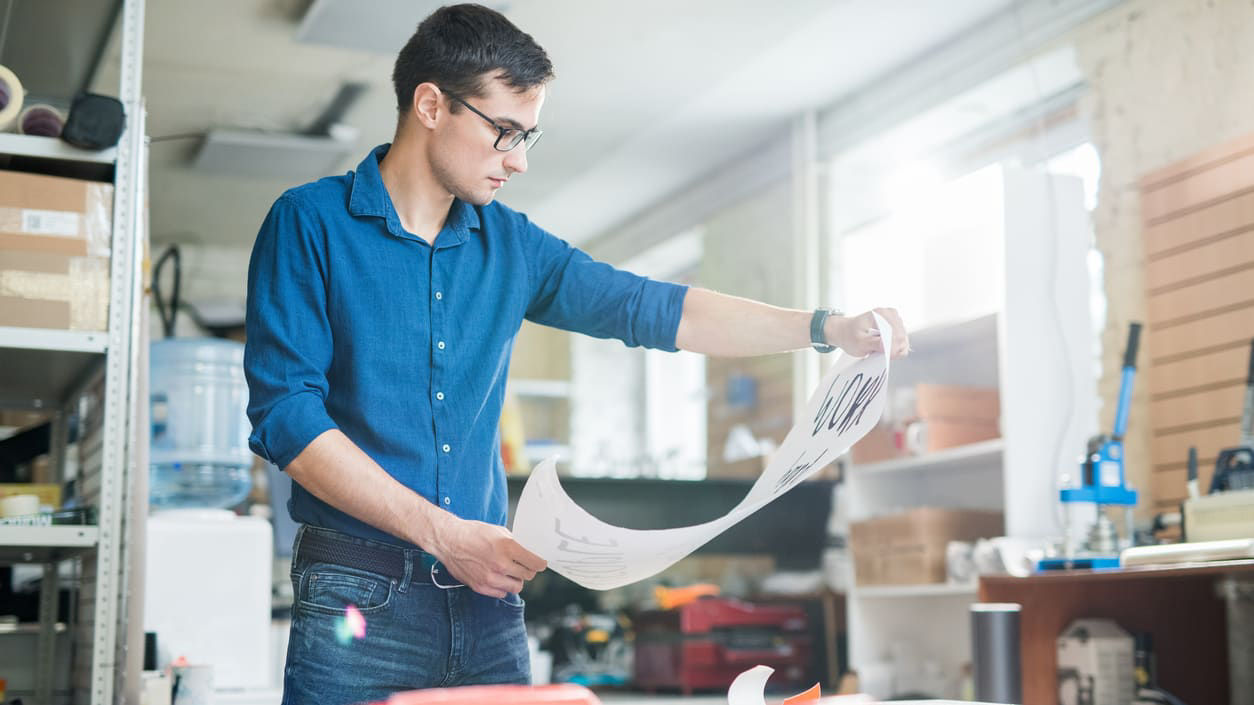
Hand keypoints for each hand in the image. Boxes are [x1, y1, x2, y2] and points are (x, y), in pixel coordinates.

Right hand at [427, 515, 546, 597]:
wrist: (449, 541)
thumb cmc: (472, 533)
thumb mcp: (498, 531)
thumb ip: (514, 543)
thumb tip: (527, 552)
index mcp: (508, 547)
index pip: (535, 563)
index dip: (540, 563)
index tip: (540, 563)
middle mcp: (500, 564)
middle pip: (528, 576)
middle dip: (527, 570)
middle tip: (523, 566)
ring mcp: (490, 577)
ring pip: (516, 587)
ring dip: (516, 580)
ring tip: (509, 572)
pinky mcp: (481, 586)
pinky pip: (502, 593)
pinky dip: (503, 588)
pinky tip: (498, 578)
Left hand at [826, 308, 908, 358]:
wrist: (845, 331)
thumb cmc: (850, 336)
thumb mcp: (859, 343)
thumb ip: (875, 344)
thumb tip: (890, 348)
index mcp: (881, 315)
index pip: (896, 335)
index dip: (892, 349)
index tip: (884, 356)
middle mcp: (890, 314)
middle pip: (902, 338)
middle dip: (892, 350)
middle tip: (878, 352)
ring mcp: (894, 320)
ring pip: (904, 341)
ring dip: (893, 349)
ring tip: (878, 348)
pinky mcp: (896, 327)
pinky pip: (902, 342)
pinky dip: (894, 348)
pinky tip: (883, 348)